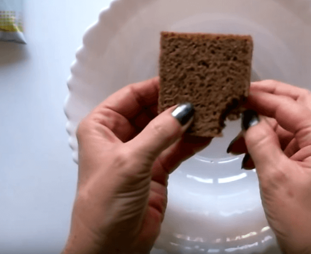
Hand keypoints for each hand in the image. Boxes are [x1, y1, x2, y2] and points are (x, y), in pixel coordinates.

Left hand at [63, 77, 209, 253]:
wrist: (110, 248)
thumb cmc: (101, 207)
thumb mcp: (130, 161)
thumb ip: (159, 133)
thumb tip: (182, 109)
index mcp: (101, 127)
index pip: (131, 95)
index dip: (155, 85)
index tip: (180, 75)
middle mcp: (118, 138)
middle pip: (151, 109)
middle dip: (174, 101)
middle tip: (201, 90)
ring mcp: (138, 154)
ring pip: (166, 129)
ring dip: (186, 121)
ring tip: (209, 108)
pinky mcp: (154, 171)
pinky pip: (175, 149)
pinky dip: (190, 141)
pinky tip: (206, 132)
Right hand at [228, 80, 310, 253]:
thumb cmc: (307, 222)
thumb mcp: (275, 176)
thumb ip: (260, 140)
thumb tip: (248, 116)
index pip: (290, 104)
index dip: (262, 96)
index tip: (238, 92)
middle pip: (295, 106)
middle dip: (266, 101)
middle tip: (240, 99)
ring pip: (287, 126)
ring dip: (262, 130)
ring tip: (237, 142)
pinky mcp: (310, 165)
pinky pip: (286, 144)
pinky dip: (266, 146)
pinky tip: (248, 158)